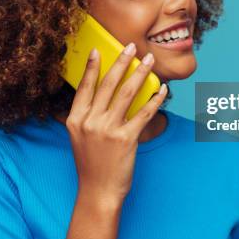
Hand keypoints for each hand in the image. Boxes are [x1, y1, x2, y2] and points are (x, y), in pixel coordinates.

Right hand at [65, 43, 166, 204]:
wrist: (98, 192)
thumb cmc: (91, 164)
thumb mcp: (78, 137)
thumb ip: (84, 116)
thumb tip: (96, 94)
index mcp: (75, 119)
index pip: (84, 87)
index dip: (91, 67)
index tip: (96, 50)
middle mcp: (89, 121)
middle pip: (108, 84)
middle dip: (121, 62)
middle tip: (131, 46)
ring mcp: (107, 130)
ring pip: (127, 93)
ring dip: (140, 73)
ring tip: (149, 61)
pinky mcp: (126, 139)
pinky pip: (144, 113)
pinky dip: (155, 99)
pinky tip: (162, 90)